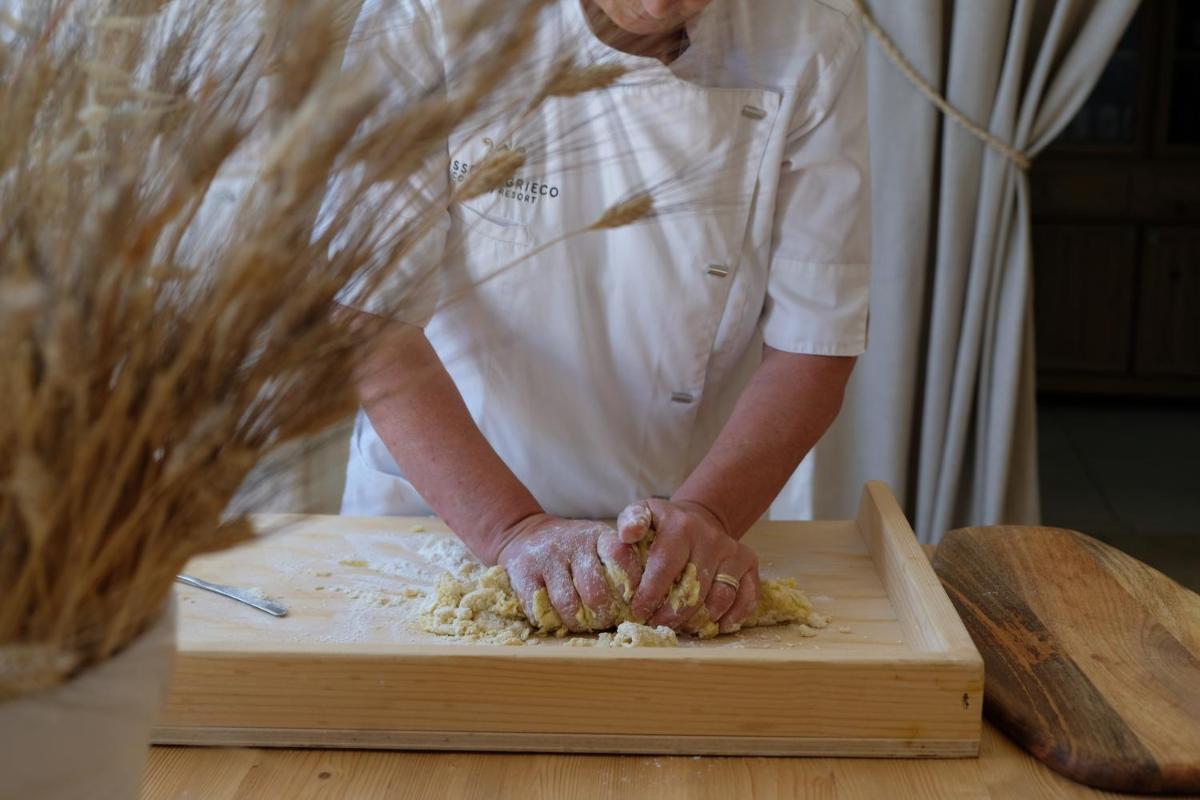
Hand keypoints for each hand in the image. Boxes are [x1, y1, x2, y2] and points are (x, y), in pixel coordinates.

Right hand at [496, 514, 641, 631]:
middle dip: (604, 614)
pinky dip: (552, 621)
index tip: (634, 605)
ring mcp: (547, 559)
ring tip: (583, 623)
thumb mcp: (599, 544)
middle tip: (606, 620)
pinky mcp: (523, 574)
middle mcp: (573, 544)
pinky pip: (541, 610)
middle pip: (596, 592)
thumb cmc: (574, 549)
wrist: (524, 535)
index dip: (631, 587)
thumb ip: (621, 564)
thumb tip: (646, 603)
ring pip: (569, 606)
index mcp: (598, 536)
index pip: (622, 558)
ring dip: (579, 623)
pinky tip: (558, 617)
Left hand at [618, 498, 759, 633]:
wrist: (699, 517)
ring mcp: (732, 551)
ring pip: (721, 596)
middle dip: (674, 613)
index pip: (666, 565)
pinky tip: (718, 626)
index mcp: (680, 526)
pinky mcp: (749, 562)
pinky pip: (748, 595)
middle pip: (695, 587)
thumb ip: (631, 521)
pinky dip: (735, 615)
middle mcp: (710, 537)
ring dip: (701, 618)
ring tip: (682, 627)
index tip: (639, 611)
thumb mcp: (644, 513)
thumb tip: (627, 535)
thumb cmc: (664, 525)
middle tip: (658, 625)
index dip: (651, 593)